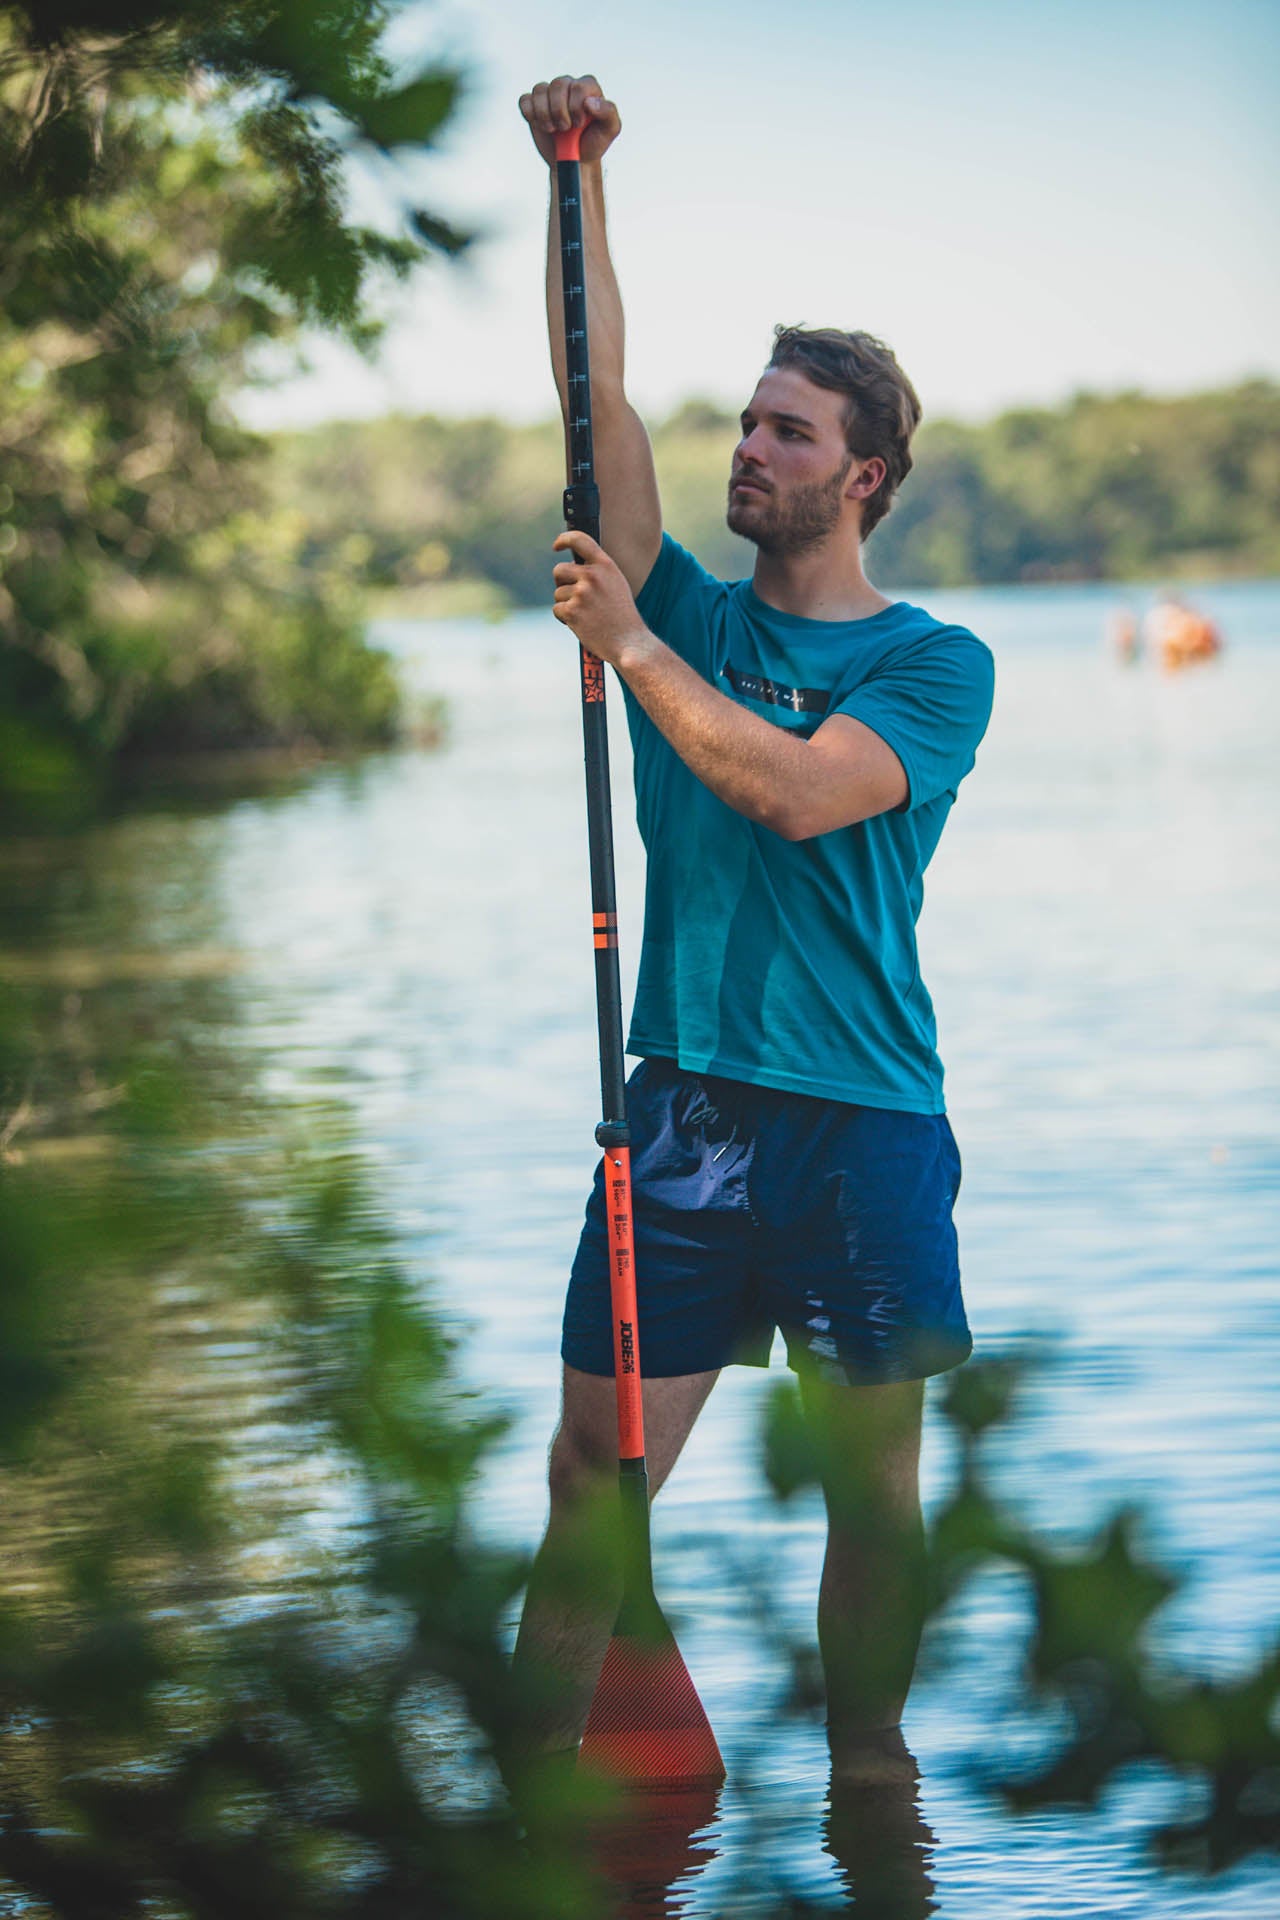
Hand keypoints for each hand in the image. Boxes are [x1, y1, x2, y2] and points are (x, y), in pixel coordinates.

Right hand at [519, 75, 620, 165]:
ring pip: (539, 90)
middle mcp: (568, 85)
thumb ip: (609, 112)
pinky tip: (541, 125)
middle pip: (557, 84)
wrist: (575, 160)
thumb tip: (590, 102)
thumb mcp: (610, 130)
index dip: (576, 107)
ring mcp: (549, 94)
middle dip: (560, 112)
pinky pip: (524, 100)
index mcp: (588, 87)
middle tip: (565, 128)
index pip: (578, 86)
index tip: (578, 124)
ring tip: (553, 129)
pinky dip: (530, 114)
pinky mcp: (534, 104)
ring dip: (545, 114)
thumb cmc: (593, 143)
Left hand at [552, 531, 651, 666]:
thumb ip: (599, 574)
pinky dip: (564, 618)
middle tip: (572, 596)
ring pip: (558, 593)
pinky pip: (557, 609)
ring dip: (566, 605)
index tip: (557, 545)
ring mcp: (581, 593)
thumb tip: (572, 569)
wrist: (629, 642)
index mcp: (606, 566)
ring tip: (586, 616)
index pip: (580, 540)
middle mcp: (593, 576)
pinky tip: (580, 624)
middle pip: (559, 570)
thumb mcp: (617, 586)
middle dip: (561, 582)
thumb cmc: (623, 618)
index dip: (565, 539)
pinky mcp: (572, 610)